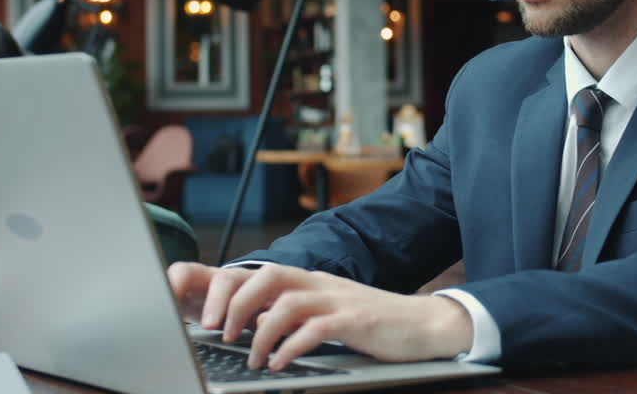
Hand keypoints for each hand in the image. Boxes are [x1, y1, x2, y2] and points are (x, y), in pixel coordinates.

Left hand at [166, 262, 472, 369]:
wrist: (424, 324)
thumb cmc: (373, 323)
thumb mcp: (329, 312)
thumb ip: (297, 314)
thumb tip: (255, 325)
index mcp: (311, 281)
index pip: (262, 272)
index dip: (231, 290)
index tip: (212, 318)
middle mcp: (321, 283)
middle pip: (268, 278)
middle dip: (238, 305)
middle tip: (224, 334)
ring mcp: (339, 299)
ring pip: (287, 304)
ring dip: (263, 334)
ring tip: (255, 359)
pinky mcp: (355, 320)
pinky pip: (316, 329)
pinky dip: (293, 347)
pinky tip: (283, 364)